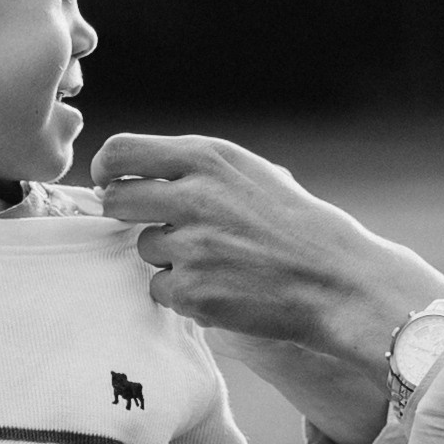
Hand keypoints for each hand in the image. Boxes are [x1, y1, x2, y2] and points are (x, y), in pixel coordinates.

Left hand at [92, 139, 443, 439]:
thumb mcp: (250, 174)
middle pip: (117, 201)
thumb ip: (194, 170)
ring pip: (145, 248)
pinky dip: (184, 292)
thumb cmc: (294, 225)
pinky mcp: (192, 290)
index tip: (110, 183)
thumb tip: (130, 176)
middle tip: (157, 225)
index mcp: (207, 158)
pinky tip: (224, 286)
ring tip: (218, 259)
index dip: (106, 170)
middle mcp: (194, 196)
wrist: (336, 280)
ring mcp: (190, 245)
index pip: (121, 152)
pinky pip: (161, 288)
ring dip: (169, 256)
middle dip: (127, 215)